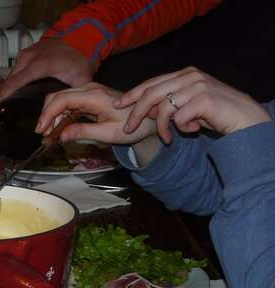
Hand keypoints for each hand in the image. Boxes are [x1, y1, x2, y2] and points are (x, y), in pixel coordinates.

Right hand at [0, 39, 93, 102]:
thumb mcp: (79, 83)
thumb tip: (62, 115)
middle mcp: (30, 57)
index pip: (13, 83)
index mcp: (40, 65)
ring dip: (8, 88)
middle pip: (8, 80)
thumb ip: (70, 100)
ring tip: (8, 102)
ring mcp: (27, 53)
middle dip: (4, 96)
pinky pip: (15, 69)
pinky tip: (16, 89)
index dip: (4, 98)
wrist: (81, 41)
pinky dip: (14, 80)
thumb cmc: (80, 60)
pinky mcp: (27, 53)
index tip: (0, 109)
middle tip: (5, 110)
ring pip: (10, 74)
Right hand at [36, 83, 156, 144]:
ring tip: (50, 133)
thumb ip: (84, 132)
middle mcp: (90, 89)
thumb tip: (62, 136)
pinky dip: (60, 112)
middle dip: (47, 114)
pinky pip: (69, 100)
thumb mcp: (108, 134)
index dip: (48, 114)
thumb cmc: (132, 126)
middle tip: (44, 134)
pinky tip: (60, 126)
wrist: (149, 117)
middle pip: (58, 95)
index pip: (62, 100)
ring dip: (52, 114)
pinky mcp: (90, 95)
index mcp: (94, 97)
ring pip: (61, 97)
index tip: (41, 129)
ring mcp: (90, 90)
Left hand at [114, 66, 271, 142]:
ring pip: (163, 109)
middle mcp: (190, 76)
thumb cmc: (214, 113)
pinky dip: (182, 129)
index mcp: (184, 74)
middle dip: (136, 113)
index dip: (133, 94)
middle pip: (151, 94)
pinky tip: (194, 129)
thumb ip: (169, 104)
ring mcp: (197, 86)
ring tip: (168, 139)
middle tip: (128, 129)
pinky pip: (179, 119)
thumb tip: (145, 111)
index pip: (152, 82)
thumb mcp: (187, 105)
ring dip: (162, 128)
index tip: (118, 104)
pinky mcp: (203, 99)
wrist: (243, 118)